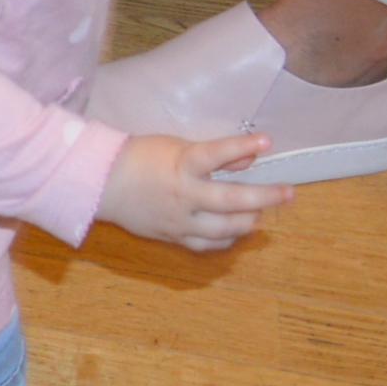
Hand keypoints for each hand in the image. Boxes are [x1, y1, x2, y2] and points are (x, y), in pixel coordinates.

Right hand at [96, 131, 290, 251]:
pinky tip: (236, 231)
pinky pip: (207, 244)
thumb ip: (215, 157)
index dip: (243, 146)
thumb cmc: (136, 158)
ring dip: (249, 221)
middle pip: (231, 200)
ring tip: (260, 214)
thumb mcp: (175, 148)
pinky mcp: (173, 236)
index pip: (216, 154)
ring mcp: (180, 220)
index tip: (268, 140)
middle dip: (265, 197)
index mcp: (180, 166)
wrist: (98, 184)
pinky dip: (226, 239)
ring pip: (225, 229)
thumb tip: (249, 159)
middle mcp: (184, 195)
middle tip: (288, 193)